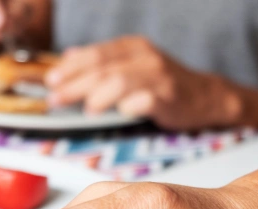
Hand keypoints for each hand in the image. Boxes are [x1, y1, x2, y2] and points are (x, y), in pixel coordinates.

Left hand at [46, 36, 242, 130]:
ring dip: (97, 96)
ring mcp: (158, 77)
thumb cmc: (165, 84)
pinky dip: (128, 106)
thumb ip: (103, 61)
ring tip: (85, 109)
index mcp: (133, 47)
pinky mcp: (169, 98)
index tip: (51, 81)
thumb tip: (68, 57)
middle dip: (74, 84)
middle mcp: (145, 58)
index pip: (95, 54)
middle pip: (102, 68)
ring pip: (120, 81)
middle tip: (56, 98)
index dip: (70, 67)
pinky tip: (118, 113)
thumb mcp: (133, 65)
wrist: (205, 97)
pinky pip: (144, 100)